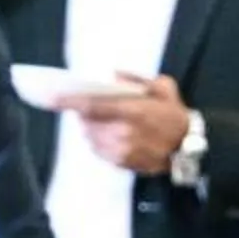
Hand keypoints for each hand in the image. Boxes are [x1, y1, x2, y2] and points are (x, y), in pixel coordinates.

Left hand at [70, 72, 191, 175]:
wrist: (188, 148)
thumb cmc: (174, 115)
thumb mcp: (163, 88)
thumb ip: (137, 79)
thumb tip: (114, 74)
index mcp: (132, 111)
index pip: (92, 105)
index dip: (69, 101)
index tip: (50, 96)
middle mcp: (123, 133)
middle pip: (87, 123)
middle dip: (83, 114)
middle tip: (88, 106)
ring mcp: (121, 151)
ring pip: (90, 137)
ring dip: (90, 128)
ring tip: (103, 121)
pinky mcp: (121, 164)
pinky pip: (98, 151)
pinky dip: (98, 141)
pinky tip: (110, 135)